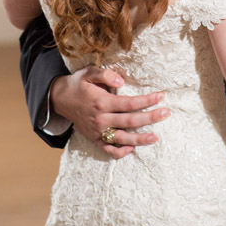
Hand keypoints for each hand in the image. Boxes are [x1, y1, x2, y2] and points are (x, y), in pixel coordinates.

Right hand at [50, 67, 169, 158]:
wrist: (60, 99)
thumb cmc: (78, 84)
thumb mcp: (89, 72)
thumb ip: (106, 75)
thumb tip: (122, 80)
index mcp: (101, 102)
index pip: (129, 103)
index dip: (146, 100)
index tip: (161, 96)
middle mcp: (100, 119)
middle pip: (130, 121)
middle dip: (150, 118)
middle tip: (166, 113)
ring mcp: (97, 131)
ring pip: (122, 138)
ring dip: (139, 139)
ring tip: (155, 137)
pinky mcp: (94, 139)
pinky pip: (108, 149)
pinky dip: (120, 152)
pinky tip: (132, 148)